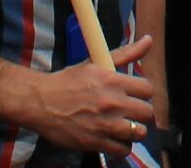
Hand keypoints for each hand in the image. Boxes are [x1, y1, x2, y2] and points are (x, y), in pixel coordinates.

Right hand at [28, 35, 157, 155]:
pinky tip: (114, 139)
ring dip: (133, 130)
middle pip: (147, 112)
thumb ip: (126, 54)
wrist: (41, 102)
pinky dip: (121, 146)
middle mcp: (112, 103)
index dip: (143, 92)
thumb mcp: (96, 63)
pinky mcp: (95, 143)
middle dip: (140, 112)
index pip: (147, 89)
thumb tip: (149, 40)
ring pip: (138, 133)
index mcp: (112, 80)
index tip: (135, 95)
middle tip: (131, 112)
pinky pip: (123, 150)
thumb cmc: (68, 81)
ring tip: (124, 127)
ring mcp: (104, 125)